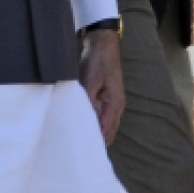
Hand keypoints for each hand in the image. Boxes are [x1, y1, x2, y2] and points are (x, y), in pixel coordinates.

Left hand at [79, 29, 124, 144]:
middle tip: (77, 145)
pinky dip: (93, 120)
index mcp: (115, 104)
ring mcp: (112, 101)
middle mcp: (116, 106)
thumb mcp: (90, 81)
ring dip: (94, 129)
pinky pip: (101, 114)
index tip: (82, 149)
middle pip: (108, 131)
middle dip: (95, 138)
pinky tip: (81, 120)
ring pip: (104, 124)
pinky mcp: (105, 96)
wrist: (102, 44)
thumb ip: (88, 101)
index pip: (107, 131)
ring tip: (77, 136)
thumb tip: (85, 120)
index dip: (96, 141)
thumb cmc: (98, 61)